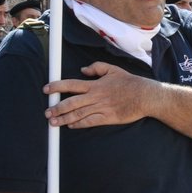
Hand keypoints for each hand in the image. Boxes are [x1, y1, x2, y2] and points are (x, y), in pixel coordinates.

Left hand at [45, 63, 160, 128]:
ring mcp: (101, 108)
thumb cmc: (130, 83)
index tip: (46, 90)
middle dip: (57, 108)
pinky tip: (71, 126)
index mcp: (95, 84)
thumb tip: (83, 69)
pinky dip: (79, 124)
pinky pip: (90, 122)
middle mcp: (96, 96)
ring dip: (64, 118)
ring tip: (53, 122)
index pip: (71, 85)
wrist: (145, 96)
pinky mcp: (108, 118)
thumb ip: (96, 67)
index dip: (57, 87)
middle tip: (47, 112)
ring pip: (78, 114)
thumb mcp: (113, 69)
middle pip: (71, 102)